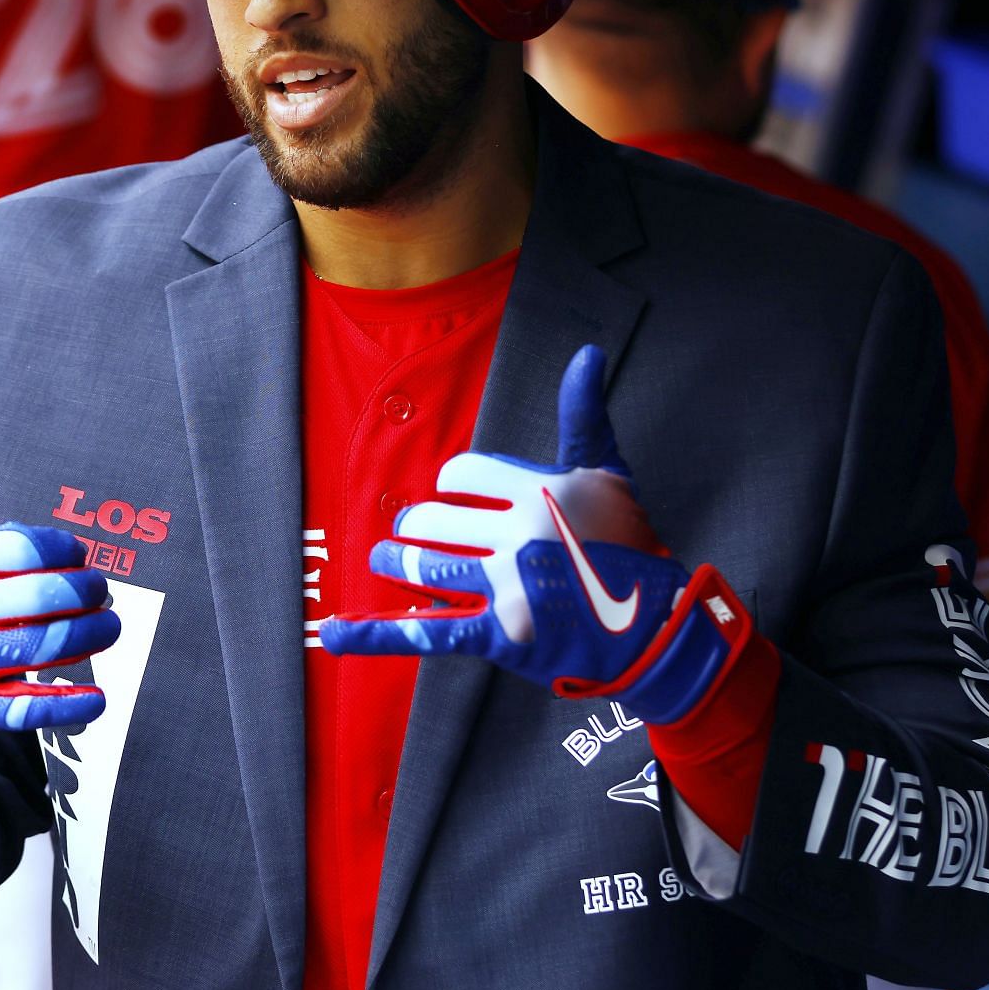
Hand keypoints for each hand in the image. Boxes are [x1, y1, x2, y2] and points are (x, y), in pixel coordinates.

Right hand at [0, 396, 119, 752]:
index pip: (21, 549)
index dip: (64, 550)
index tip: (79, 554)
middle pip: (36, 599)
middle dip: (85, 594)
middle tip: (103, 593)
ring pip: (37, 648)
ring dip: (89, 638)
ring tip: (110, 628)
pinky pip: (21, 710)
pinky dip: (63, 706)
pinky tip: (97, 699)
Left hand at [322, 345, 749, 723]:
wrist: (653, 628)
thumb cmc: (630, 545)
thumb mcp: (610, 474)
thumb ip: (586, 414)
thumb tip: (586, 353)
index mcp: (541, 490)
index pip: (461, 474)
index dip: (451, 484)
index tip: (456, 494)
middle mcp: (521, 534)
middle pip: (434, 518)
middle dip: (417, 523)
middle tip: (412, 529)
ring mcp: (508, 586)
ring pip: (424, 565)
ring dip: (395, 560)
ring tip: (384, 556)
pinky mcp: (498, 635)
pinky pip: (426, 631)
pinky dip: (376, 634)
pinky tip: (334, 631)